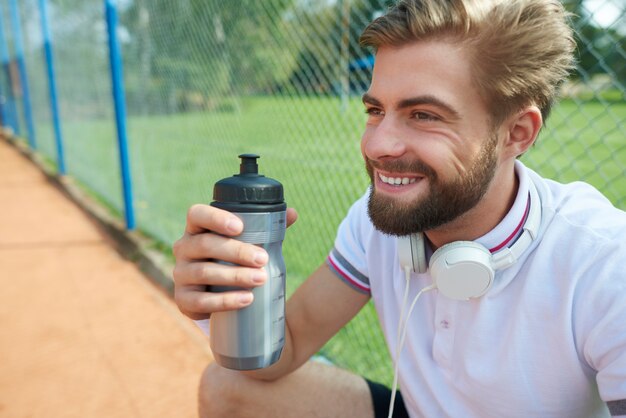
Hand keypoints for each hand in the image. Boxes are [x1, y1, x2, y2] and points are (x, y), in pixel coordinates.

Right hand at [172, 204, 296, 319]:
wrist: (217, 296)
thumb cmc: (233, 260)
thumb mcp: (248, 242)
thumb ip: (267, 227)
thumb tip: (292, 213)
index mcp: (197, 229)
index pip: (197, 214)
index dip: (215, 218)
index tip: (240, 226)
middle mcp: (184, 248)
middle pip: (205, 245)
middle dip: (236, 251)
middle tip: (262, 258)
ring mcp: (181, 274)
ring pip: (204, 272)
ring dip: (235, 276)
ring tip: (260, 279)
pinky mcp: (183, 299)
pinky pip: (201, 300)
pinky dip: (226, 301)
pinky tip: (246, 299)